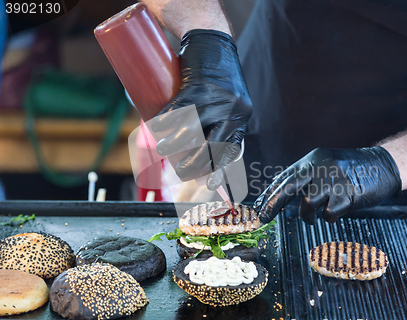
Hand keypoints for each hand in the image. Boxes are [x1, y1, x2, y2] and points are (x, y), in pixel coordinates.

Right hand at [151, 29, 251, 189]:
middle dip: (193, 166)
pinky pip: (179, 112)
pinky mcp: (199, 86)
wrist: (210, 37)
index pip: (231, 151)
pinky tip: (156, 126)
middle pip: (212, 149)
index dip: (218, 171)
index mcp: (240, 118)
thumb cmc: (213, 74)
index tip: (208, 186)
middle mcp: (233, 111)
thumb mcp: (224, 101)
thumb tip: (191, 151)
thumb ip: (214, 123)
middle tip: (179, 171)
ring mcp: (217, 99)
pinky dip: (164, 122)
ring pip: (192, 133)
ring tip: (161, 148)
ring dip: (173, 145)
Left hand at [253, 147, 401, 223]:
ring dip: (307, 215)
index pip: (284, 177)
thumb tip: (281, 199)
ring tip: (312, 218)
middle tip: (264, 218)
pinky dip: (328, 217)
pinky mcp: (348, 192)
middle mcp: (320, 166)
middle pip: (289, 187)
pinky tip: (333, 214)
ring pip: (308, 202)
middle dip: (273, 204)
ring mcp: (334, 178)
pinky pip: (329, 212)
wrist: (384, 165)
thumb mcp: (325, 166)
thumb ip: (306, 179)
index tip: (258, 207)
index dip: (269, 193)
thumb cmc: (352, 170)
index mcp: (312, 159)